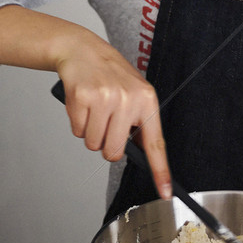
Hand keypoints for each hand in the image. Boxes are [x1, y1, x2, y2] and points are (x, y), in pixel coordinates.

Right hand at [57, 38, 170, 198]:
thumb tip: (140, 153)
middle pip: (113, 151)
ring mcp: (106, 98)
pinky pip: (77, 130)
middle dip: (106, 144)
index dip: (160, 171)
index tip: (165, 192)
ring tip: (94, 110)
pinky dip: (77, 122)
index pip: (155, 143)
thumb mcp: (135, 93)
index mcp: (147, 100)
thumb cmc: (110, 76)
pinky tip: (83, 104)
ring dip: (90, 132)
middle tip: (105, 122)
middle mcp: (129, 100)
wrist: (83, 50)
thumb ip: (139, 121)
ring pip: (93, 143)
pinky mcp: (83, 97)